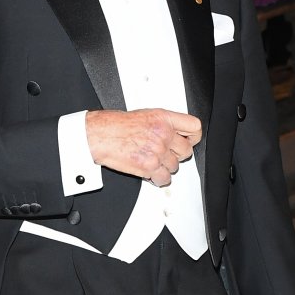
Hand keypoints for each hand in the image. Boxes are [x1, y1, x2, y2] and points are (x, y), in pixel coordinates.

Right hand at [84, 108, 201, 187]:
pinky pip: (164, 178)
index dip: (194, 137)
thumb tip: (174, 132)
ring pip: (175, 166)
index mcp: (164, 118)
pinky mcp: (149, 166)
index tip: (190, 141)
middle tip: (167, 154)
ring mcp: (157, 151)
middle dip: (177, 154)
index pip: (194, 127)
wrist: (100, 135)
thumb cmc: (116, 125)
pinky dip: (159, 179)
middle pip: (186, 151)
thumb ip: (163, 123)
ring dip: (165, 167)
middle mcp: (163, 134)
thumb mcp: (145, 115)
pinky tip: (152, 174)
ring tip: (154, 163)